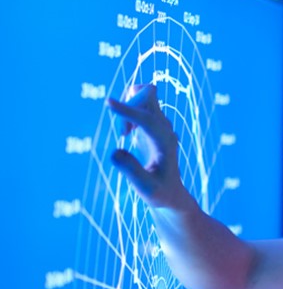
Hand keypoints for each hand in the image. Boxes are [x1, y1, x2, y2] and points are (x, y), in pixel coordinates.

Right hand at [107, 84, 193, 210]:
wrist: (170, 192)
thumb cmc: (159, 192)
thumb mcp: (145, 188)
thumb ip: (131, 170)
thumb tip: (114, 152)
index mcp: (166, 141)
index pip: (148, 118)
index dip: (128, 111)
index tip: (108, 102)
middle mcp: (165, 128)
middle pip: (149, 96)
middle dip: (129, 106)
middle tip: (123, 134)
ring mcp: (160, 124)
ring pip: (144, 96)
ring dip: (128, 108)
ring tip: (125, 134)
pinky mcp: (152, 124)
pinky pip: (140, 103)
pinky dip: (128, 110)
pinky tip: (127, 133)